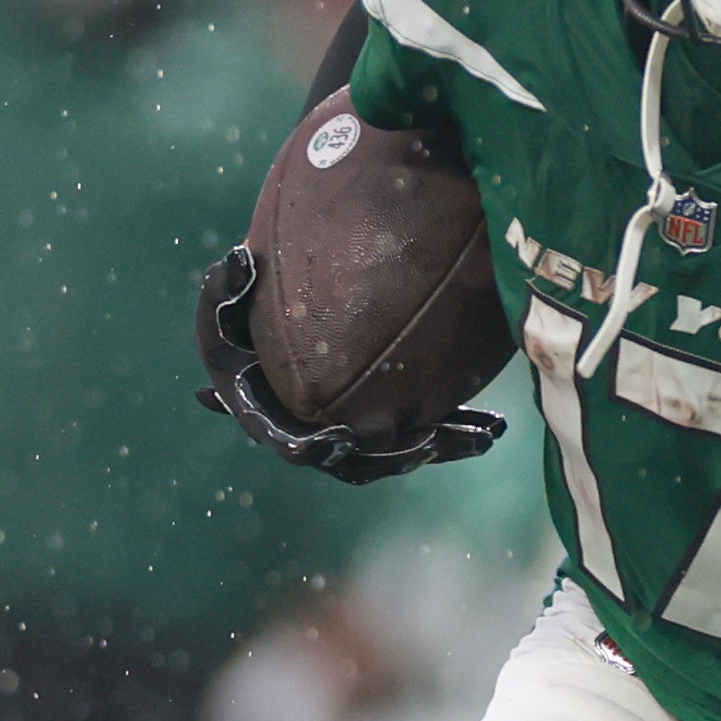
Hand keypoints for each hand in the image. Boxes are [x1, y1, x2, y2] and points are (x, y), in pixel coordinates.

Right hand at [193, 245, 502, 485]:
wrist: (293, 307)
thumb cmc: (247, 306)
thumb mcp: (225, 295)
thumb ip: (225, 286)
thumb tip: (242, 261)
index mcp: (276, 418)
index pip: (293, 443)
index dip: (315, 447)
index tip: (339, 438)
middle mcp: (320, 433)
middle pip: (362, 459)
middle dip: (397, 453)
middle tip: (429, 440)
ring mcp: (360, 428)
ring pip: (406, 449)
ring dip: (443, 444)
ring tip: (483, 434)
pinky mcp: (393, 416)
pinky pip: (428, 428)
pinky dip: (459, 431)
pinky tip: (496, 428)